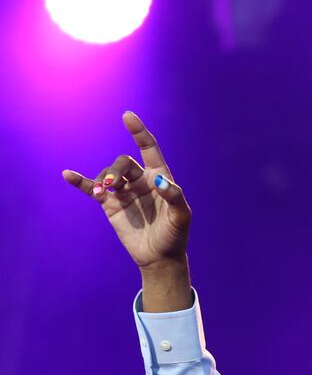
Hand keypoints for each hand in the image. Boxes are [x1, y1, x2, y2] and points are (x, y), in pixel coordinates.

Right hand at [62, 111, 190, 273]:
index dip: (139, 132)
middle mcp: (139, 180)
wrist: (159, 257)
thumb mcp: (181, 217)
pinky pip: (92, 188)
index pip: (149, 148)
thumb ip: (174, 196)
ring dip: (102, 180)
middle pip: (122, 163)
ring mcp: (124, 191)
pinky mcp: (110, 204)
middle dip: (115, 171)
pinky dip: (80, 181)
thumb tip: (159, 180)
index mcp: (158, 177)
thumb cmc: (174, 235)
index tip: (127, 116)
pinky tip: (67, 175)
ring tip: (100, 193)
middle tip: (111, 185)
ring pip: (108, 175)